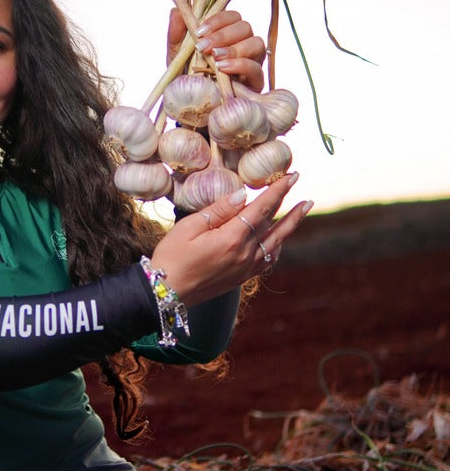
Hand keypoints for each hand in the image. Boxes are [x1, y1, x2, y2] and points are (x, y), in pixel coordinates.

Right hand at [150, 173, 311, 306]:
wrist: (166, 293)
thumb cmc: (172, 257)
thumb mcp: (189, 227)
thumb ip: (218, 210)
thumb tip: (242, 194)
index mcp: (232, 238)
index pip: (262, 208)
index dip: (278, 190)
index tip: (291, 177)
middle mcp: (245, 254)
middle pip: (274, 225)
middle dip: (291, 206)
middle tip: (304, 191)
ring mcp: (245, 268)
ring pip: (276, 243)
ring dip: (290, 225)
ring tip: (302, 210)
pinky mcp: (241, 277)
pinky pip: (267, 259)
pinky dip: (277, 246)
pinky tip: (279, 240)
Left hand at [166, 7, 265, 91]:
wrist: (192, 109)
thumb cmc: (188, 78)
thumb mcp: (178, 55)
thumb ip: (177, 34)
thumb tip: (176, 11)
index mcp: (227, 35)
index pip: (232, 17)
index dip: (218, 20)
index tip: (199, 31)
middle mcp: (242, 45)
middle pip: (245, 27)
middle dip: (223, 35)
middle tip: (203, 48)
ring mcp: (252, 62)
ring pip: (256, 43)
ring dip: (234, 49)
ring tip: (215, 59)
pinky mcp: (256, 82)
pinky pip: (257, 68)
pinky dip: (241, 65)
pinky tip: (223, 69)